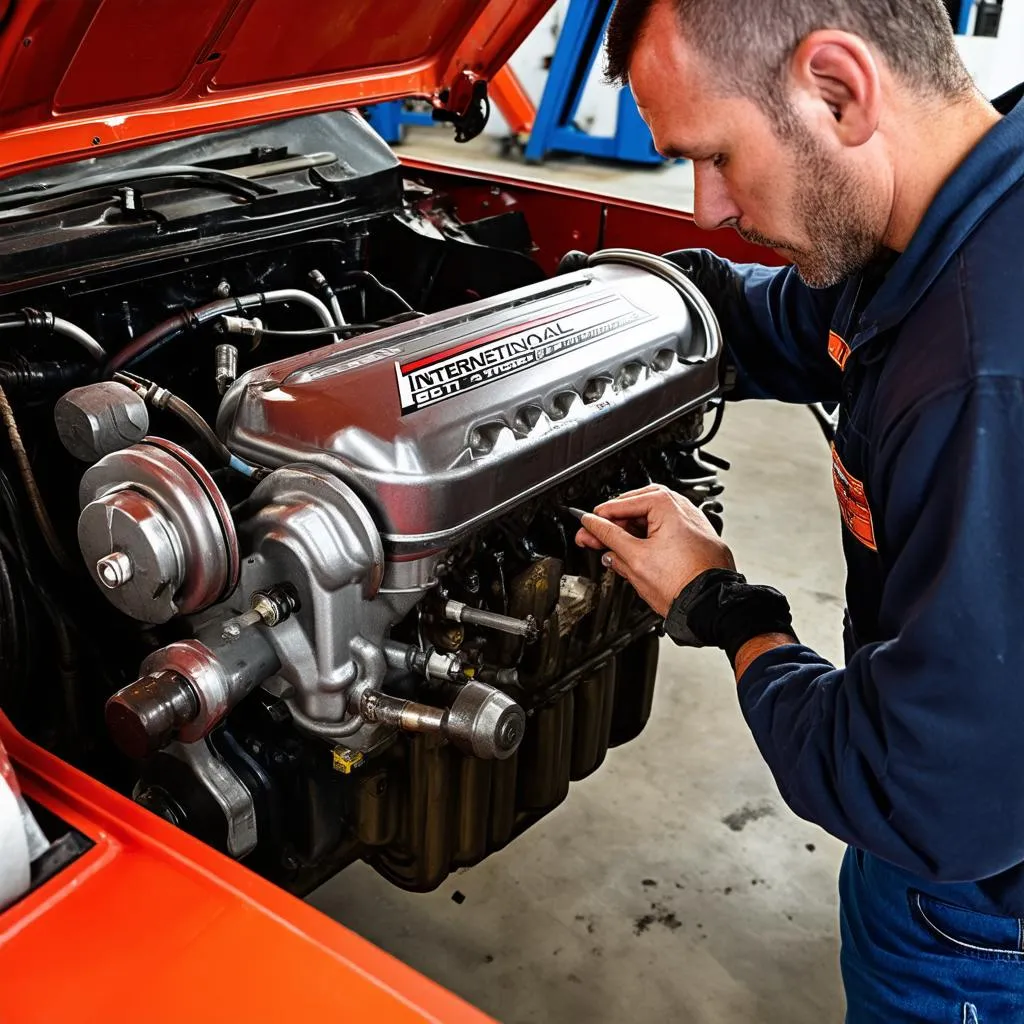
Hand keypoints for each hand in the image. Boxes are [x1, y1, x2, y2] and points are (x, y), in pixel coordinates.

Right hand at [575, 484, 735, 616]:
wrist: (710, 606)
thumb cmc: (682, 584)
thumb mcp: (634, 559)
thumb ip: (609, 538)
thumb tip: (593, 526)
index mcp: (666, 505)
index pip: (621, 505)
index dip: (599, 519)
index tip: (586, 528)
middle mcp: (683, 508)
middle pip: (636, 508)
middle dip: (614, 524)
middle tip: (595, 537)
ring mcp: (692, 523)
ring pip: (652, 520)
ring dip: (630, 532)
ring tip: (615, 550)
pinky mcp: (697, 540)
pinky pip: (666, 532)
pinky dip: (649, 539)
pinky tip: (637, 555)